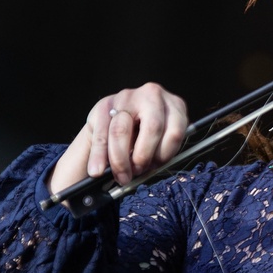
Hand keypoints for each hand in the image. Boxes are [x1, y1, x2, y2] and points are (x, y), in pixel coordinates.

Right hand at [49, 82, 187, 191]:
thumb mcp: (160, 140)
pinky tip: (97, 170)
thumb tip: (146, 171)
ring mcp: (127, 97)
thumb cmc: (146, 134)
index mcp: (174, 105)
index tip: (154, 168)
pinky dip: (98, 156)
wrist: (119, 117)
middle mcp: (152, 95)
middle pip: (152, 128)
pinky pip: (101, 134)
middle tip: (136, 173)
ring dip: (120, 160)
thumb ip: (159, 152)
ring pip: (121, 131)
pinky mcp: (104, 104)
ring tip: (120, 177)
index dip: (163, 155)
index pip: (175, 132)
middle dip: (142, 157)